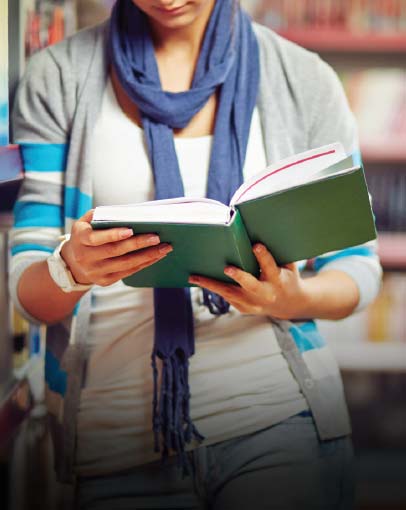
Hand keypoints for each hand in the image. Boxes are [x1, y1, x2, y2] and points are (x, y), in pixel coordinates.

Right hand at [61, 209, 172, 286]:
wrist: (72, 263)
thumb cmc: (85, 235)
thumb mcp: (84, 222)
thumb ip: (100, 216)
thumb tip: (127, 213)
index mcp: (80, 239)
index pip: (96, 238)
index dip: (114, 235)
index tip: (131, 230)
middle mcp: (86, 257)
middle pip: (115, 251)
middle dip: (138, 244)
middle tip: (157, 237)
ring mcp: (96, 272)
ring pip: (125, 264)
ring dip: (147, 256)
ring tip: (164, 247)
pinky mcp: (105, 281)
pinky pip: (128, 272)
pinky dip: (144, 263)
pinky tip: (156, 256)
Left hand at [188, 243, 309, 319]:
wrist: (288, 304)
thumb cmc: (286, 276)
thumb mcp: (288, 266)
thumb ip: (278, 252)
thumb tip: (262, 230)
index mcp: (278, 280)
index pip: (270, 267)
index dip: (263, 257)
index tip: (256, 245)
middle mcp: (266, 293)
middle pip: (251, 286)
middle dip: (239, 277)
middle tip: (227, 268)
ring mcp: (253, 304)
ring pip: (230, 294)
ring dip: (211, 285)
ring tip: (194, 277)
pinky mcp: (243, 308)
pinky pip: (227, 296)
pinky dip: (213, 288)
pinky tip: (199, 280)